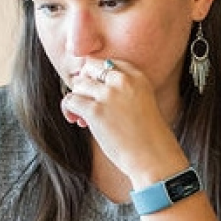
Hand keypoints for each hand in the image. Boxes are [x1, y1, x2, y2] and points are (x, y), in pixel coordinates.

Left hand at [61, 57, 187, 183]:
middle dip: (85, 83)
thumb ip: (123, 90)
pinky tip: (75, 120)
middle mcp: (123, 81)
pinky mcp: (95, 111)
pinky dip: (68, 109)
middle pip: (90, 68)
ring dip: (77, 98)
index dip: (97, 76)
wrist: (153, 157)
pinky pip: (70, 100)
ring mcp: (109, 95)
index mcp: (138, 77)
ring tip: (82, 115)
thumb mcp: (142, 102)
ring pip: (78, 84)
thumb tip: (88, 86)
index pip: (107, 63)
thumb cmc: (147, 135)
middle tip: (88, 102)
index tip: (97, 92)